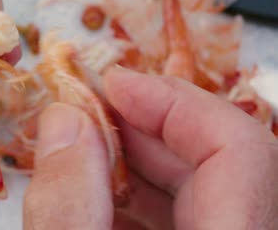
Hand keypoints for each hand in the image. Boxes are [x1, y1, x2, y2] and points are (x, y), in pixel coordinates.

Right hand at [23, 67, 277, 228]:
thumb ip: (67, 208)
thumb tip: (64, 122)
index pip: (238, 149)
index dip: (175, 102)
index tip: (115, 86)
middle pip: (220, 162)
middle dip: (146, 127)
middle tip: (89, 115)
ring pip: (202, 189)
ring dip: (138, 162)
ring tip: (85, 153)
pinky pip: (188, 218)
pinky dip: (138, 199)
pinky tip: (97, 197)